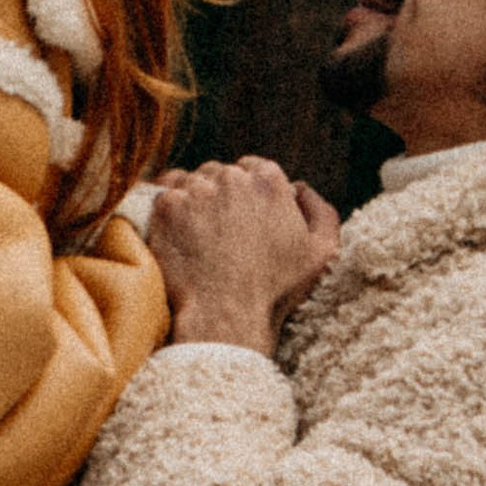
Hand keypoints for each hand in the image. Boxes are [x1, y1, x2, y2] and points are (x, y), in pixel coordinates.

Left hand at [147, 156, 340, 354]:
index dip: (248, 194)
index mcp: (269, 181)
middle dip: (220, 196)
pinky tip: (175, 230)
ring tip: (196, 236)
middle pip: (220, 174)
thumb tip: (300, 187)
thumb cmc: (275, 291)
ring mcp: (196, 190)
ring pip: (191, 182)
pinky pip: (163, 193)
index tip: (243, 218)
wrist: (226, 317)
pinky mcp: (167, 207)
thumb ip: (322, 212)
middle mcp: (232, 178)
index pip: (253, 169)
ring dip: (193, 201)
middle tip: (220, 232)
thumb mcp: (321, 255)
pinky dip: (168, 208)